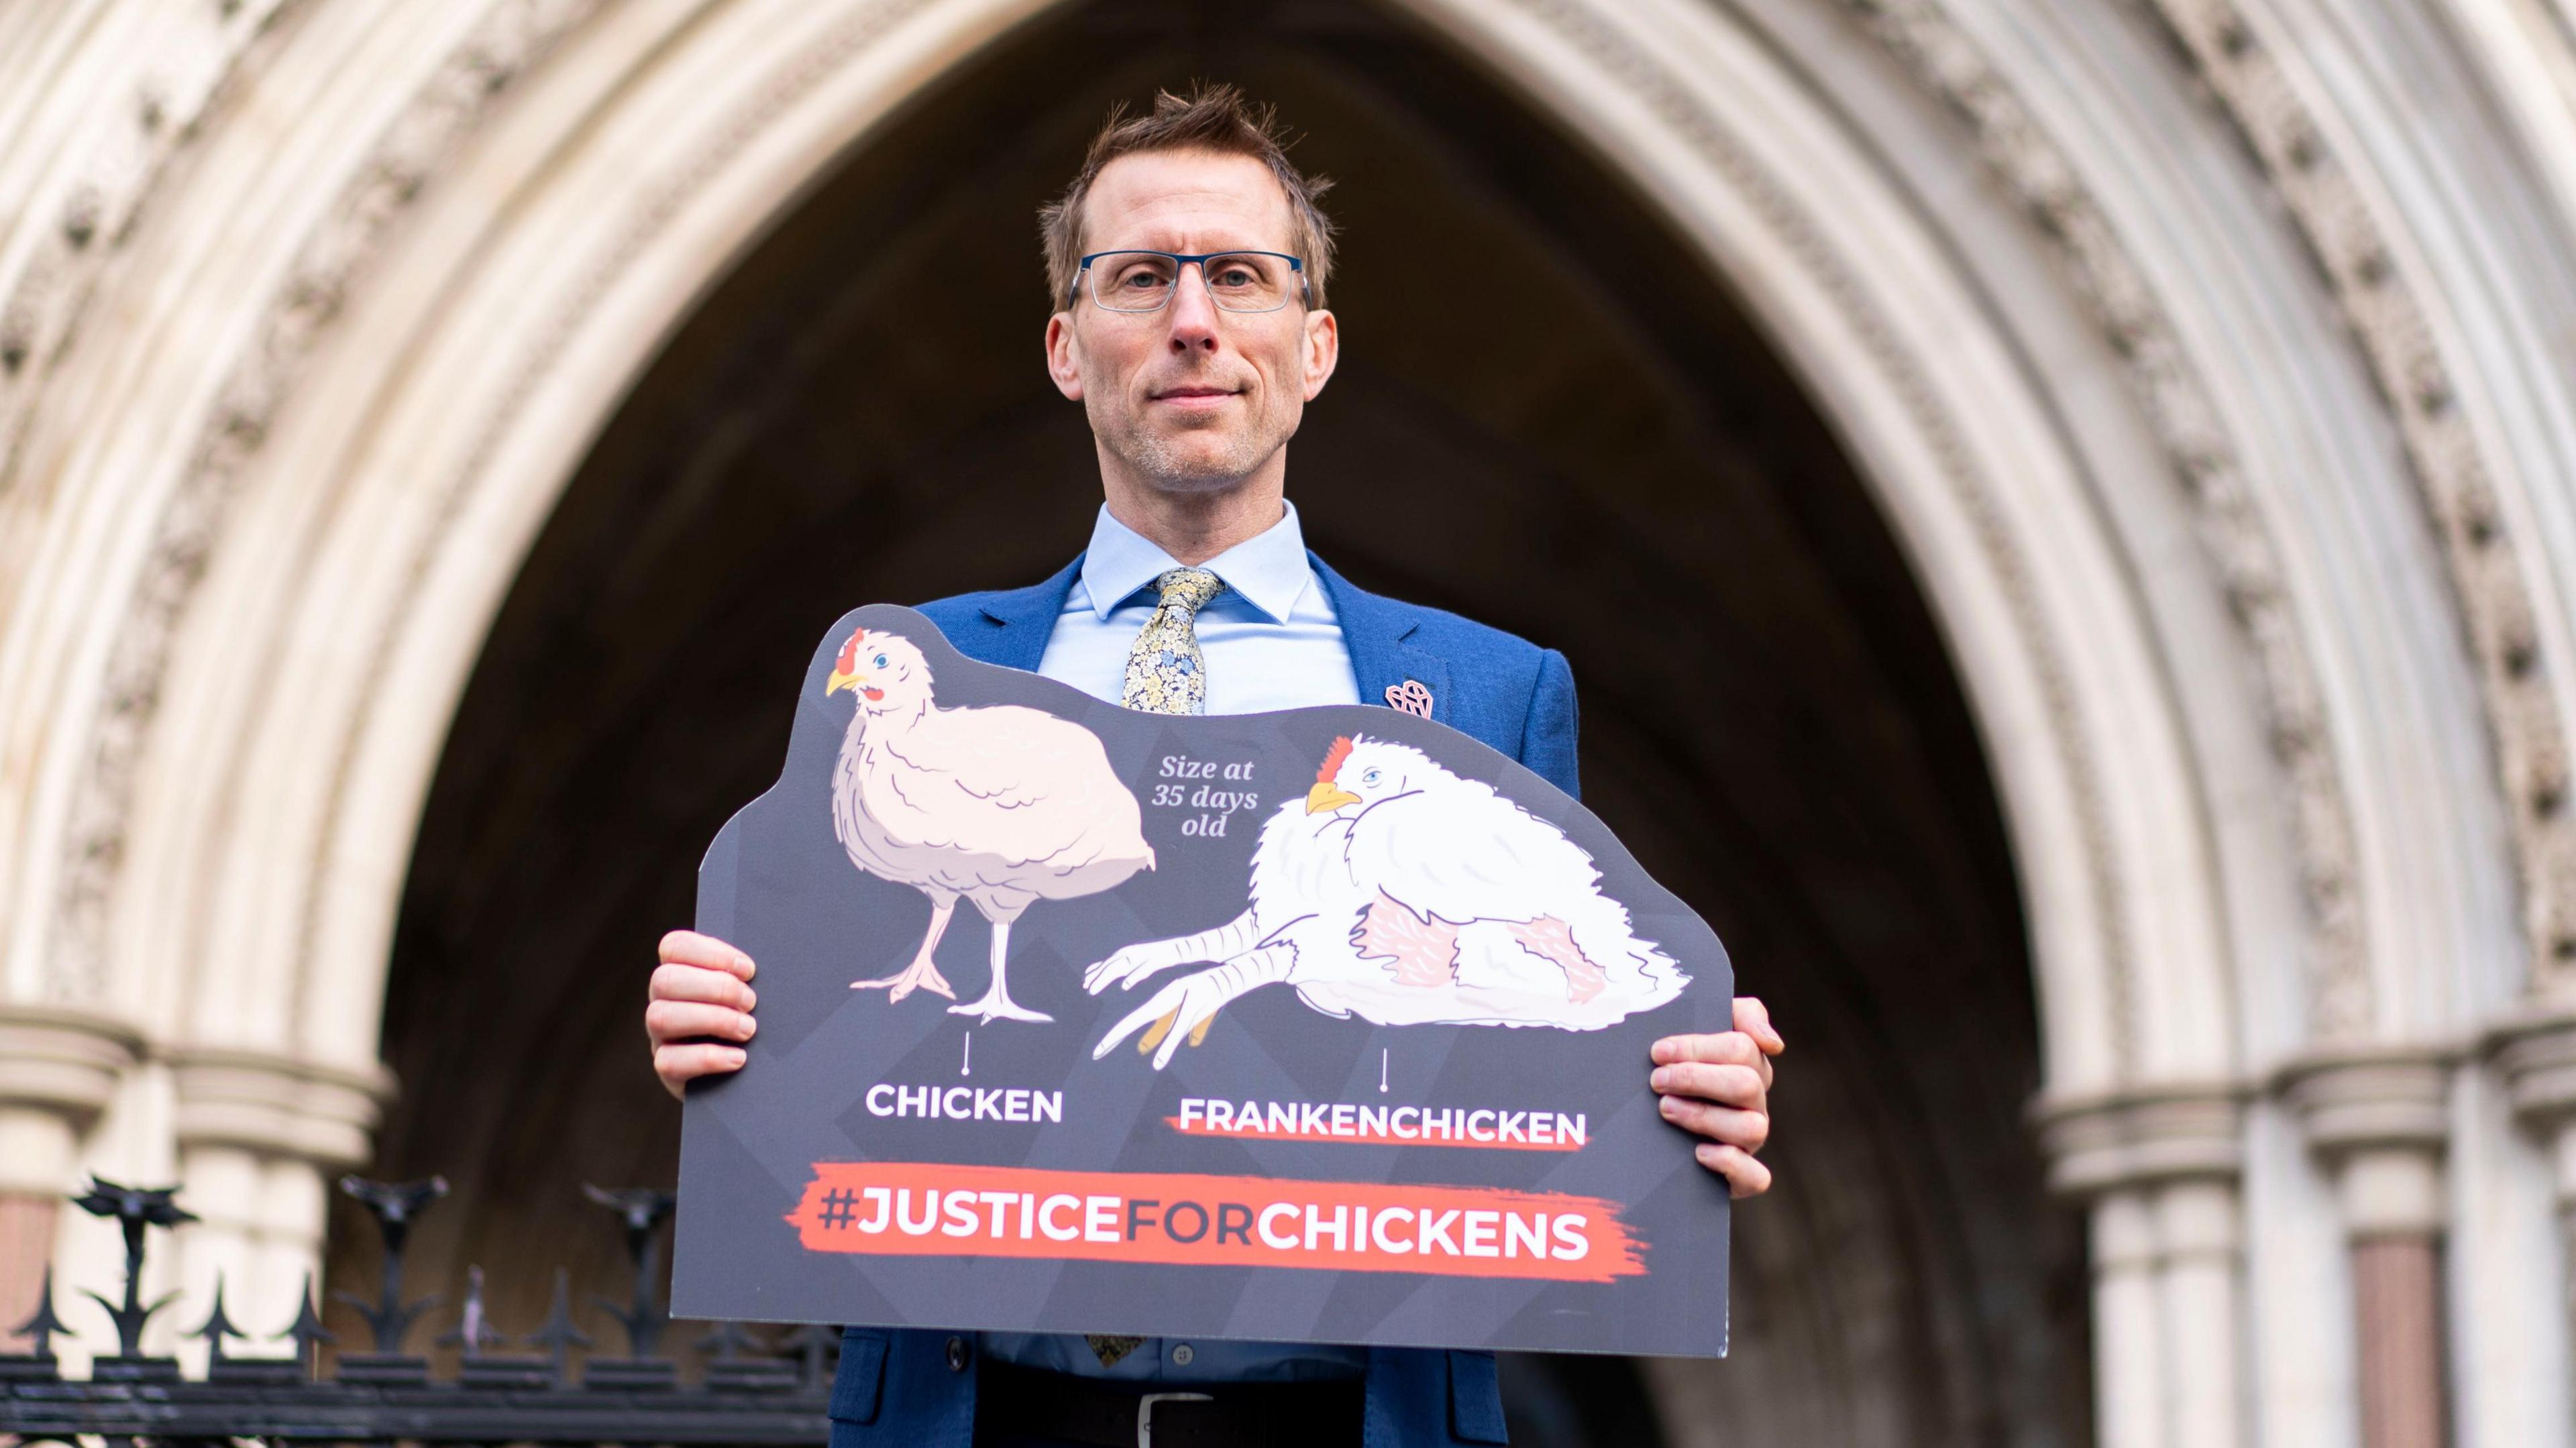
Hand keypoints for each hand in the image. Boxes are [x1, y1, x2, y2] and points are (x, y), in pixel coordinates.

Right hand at [648, 930, 757, 1100]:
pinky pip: (669, 1061)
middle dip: (716, 988)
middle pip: (665, 980)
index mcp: (681, 972)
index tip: (749, 970)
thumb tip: (757, 970)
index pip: (674, 947)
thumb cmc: (749, 1019)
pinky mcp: (667, 1069)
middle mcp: (663, 1001)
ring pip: (661, 1017)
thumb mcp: (747, 993)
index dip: (711, 953)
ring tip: (748, 1029)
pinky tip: (739, 1058)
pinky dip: (708, 1057)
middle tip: (751, 1002)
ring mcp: (660, 1036)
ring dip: (713, 1020)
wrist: (748, 1073)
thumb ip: (745, 977)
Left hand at [1651, 996, 1782, 1198]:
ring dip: (1704, 1116)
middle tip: (1657, 1081)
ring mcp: (1750, 1140)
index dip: (1698, 1048)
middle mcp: (1754, 1102)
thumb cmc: (1672, 1069)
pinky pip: (1756, 1176)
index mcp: (1748, 1064)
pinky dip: (1730, 1164)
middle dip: (1697, 1079)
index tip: (1658, 1052)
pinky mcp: (1742, 1177)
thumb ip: (1741, 1015)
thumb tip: (1772, 1041)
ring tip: (1666, 1109)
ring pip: (1752, 1128)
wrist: (1648, 1130)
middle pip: (1746, 1084)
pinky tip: (1698, 1153)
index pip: (1742, 1046)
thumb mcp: (1694, 1029)